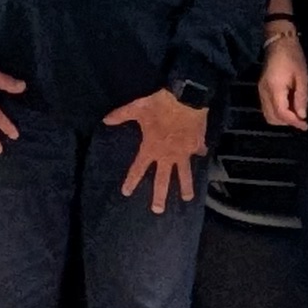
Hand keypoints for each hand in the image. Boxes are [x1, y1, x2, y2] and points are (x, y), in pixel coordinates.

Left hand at [103, 89, 210, 213]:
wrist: (186, 97)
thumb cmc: (159, 104)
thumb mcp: (137, 108)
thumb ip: (121, 115)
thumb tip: (105, 121)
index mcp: (151, 148)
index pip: (138, 169)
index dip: (132, 181)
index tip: (126, 192)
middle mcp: (167, 155)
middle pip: (163, 180)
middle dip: (159, 196)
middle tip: (157, 210)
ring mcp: (184, 152)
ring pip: (185, 174)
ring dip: (186, 186)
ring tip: (187, 198)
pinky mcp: (197, 144)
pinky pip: (199, 151)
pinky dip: (200, 153)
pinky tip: (202, 155)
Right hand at [257, 26, 307, 129]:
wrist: (278, 42)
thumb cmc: (293, 57)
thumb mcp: (302, 77)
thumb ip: (301, 97)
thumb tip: (302, 115)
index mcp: (275, 88)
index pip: (282, 113)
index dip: (294, 122)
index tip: (305, 125)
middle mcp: (264, 92)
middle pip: (272, 118)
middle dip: (287, 122)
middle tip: (301, 119)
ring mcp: (260, 91)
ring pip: (268, 115)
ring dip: (281, 119)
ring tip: (295, 114)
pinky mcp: (261, 89)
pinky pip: (267, 108)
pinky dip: (277, 112)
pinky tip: (288, 107)